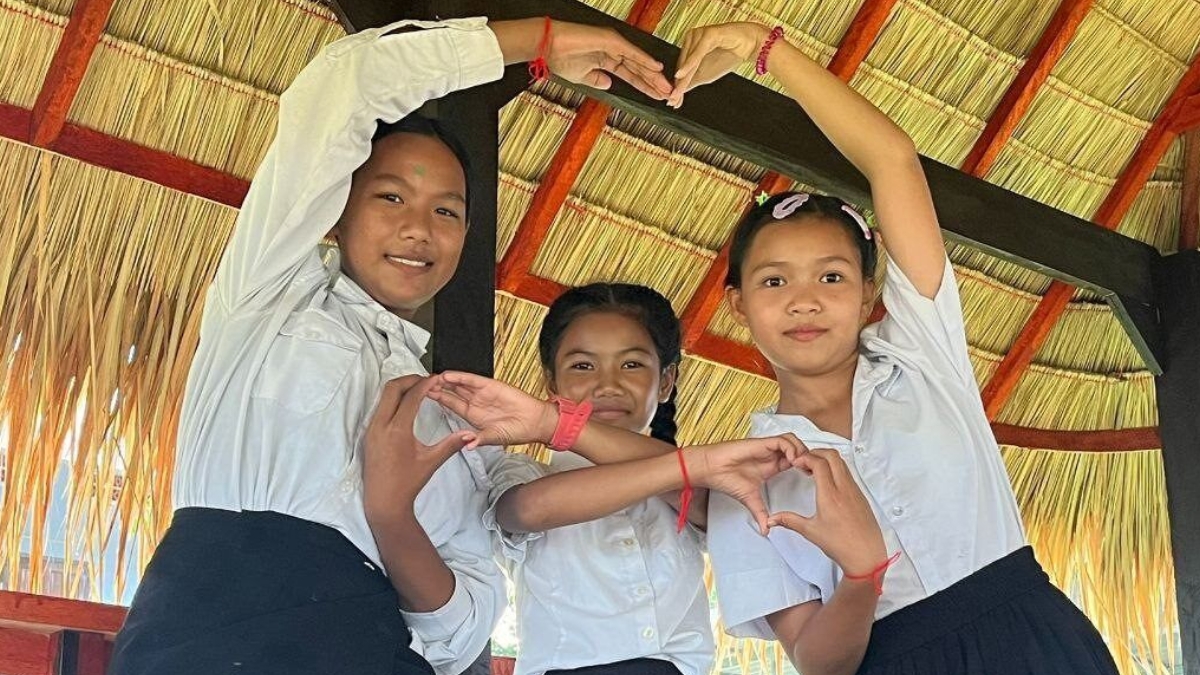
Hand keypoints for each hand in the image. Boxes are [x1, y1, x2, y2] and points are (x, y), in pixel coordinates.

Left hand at [363, 375, 474, 518]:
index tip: (436, 379)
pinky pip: (379, 408)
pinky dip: (392, 400)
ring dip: (400, 388)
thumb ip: (451, 444)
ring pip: (383, 397)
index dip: (425, 384)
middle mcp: (380, 425)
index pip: (411, 397)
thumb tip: (470, 434)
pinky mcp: (369, 434)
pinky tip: (405, 405)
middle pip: (392, 388)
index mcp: (397, 430)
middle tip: (426, 380)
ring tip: (417, 389)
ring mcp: (372, 429)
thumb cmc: (407, 483)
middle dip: (410, 379)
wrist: (384, 501)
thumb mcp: (431, 461)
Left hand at [426, 371, 557, 447]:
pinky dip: (461, 378)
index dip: (438, 399)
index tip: (422, 395)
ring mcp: (482, 393)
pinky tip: (448, 376)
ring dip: (445, 381)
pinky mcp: (491, 386)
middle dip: (436, 387)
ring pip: (459, 384)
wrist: (535, 423)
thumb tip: (468, 445)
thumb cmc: (517, 432)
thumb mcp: (494, 438)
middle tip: (420, 383)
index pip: (450, 405)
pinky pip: (473, 380)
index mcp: (472, 415)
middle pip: (451, 392)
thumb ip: (480, 439)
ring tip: (430, 378)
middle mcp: (475, 402)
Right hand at [544, 21, 672, 98]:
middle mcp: (613, 51)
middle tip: (669, 94)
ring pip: (639, 62)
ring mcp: (613, 45)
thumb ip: (597, 80)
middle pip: (639, 70)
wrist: (547, 47)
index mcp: (606, 60)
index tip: (656, 96)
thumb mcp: (582, 77)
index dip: (644, 86)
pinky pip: (632, 52)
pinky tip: (657, 68)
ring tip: (667, 85)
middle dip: (654, 83)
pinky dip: (645, 60)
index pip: (631, 76)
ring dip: (654, 74)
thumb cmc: (560, 58)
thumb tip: (608, 85)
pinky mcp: (611, 40)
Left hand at [668, 22, 769, 106]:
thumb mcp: (706, 74)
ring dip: (682, 78)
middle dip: (678, 84)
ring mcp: (700, 34)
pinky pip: (697, 52)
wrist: (751, 45)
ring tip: (676, 93)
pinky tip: (681, 74)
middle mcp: (692, 37)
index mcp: (690, 44)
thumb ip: (691, 82)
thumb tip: (677, 96)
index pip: (681, 67)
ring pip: (688, 60)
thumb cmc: (729, 56)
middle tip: (672, 100)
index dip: (677, 84)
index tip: (671, 100)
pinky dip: (689, 64)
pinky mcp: (709, 33)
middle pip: (683, 64)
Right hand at [691, 433, 805, 534]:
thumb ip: (760, 513)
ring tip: (802, 466)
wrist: (711, 470)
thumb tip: (766, 532)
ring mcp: (768, 448)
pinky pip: (783, 441)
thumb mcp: (750, 500)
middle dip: (809, 457)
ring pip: (794, 442)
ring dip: (802, 451)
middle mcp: (772, 455)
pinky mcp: (762, 443)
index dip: (808, 467)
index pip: (798, 461)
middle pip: (800, 449)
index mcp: (773, 466)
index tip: (813, 479)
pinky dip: (791, 448)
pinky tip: (792, 460)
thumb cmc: (727, 480)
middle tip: (813, 471)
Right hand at [767, 449, 886, 575]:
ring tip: (814, 471)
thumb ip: (789, 521)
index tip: (796, 463)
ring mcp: (854, 490)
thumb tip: (772, 520)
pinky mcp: (860, 496)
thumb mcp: (811, 531)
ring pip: (842, 463)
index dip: (805, 457)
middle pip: (832, 455)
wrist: (867, 556)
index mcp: (830, 495)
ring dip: (827, 460)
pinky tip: (828, 483)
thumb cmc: (841, 545)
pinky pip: (848, 473)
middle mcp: (844, 489)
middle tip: (804, 461)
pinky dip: (836, 469)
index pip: (819, 463)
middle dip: (816, 452)